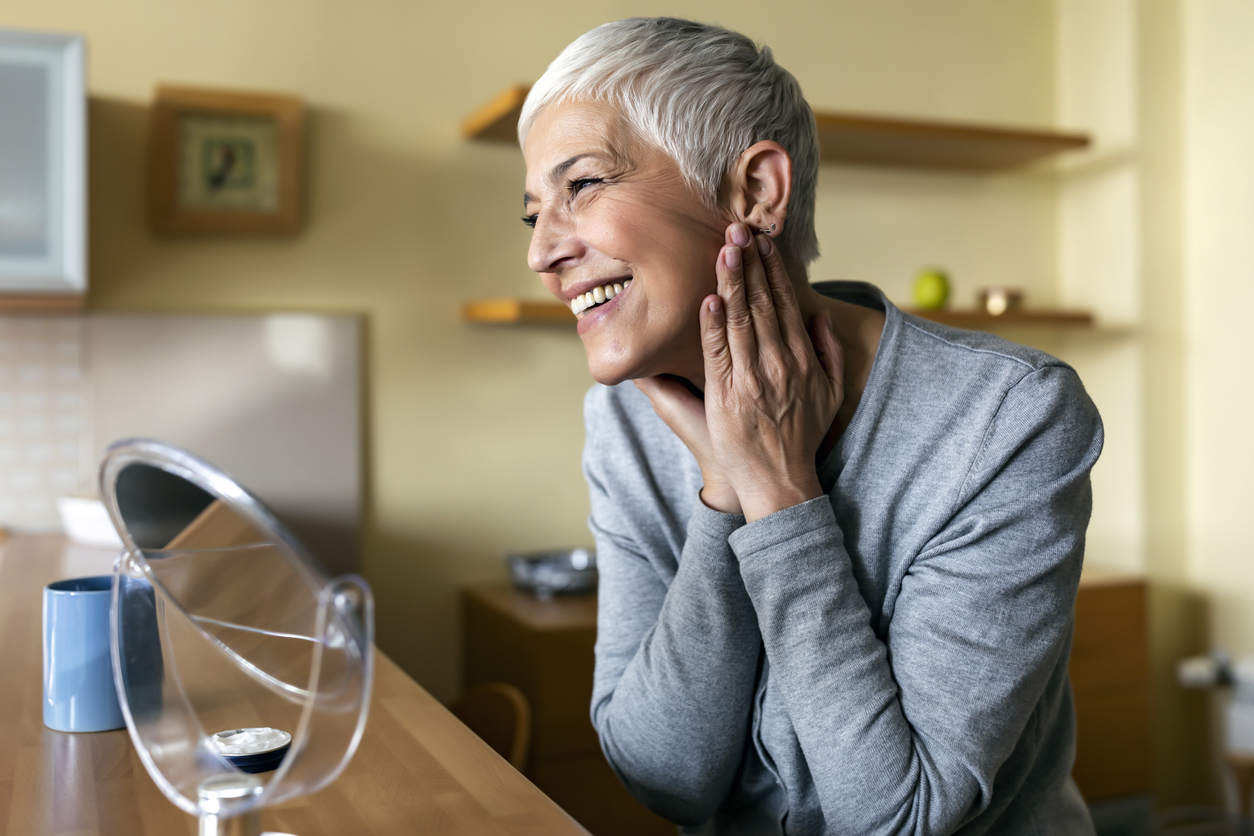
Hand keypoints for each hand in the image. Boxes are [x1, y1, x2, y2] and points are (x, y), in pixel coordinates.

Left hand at [638, 223, 843, 520]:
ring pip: (740, 321)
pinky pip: (719, 354)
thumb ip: (827, 351)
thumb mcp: (830, 392)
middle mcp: (779, 364)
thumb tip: (819, 315)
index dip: (773, 270)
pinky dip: (713, 325)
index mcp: (802, 359)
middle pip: (762, 304)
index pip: (784, 304)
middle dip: (750, 264)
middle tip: (738, 230)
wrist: (780, 480)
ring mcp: (753, 380)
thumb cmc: (803, 436)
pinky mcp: (728, 396)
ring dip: (731, 283)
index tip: (763, 241)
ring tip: (724, 251)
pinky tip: (709, 299)